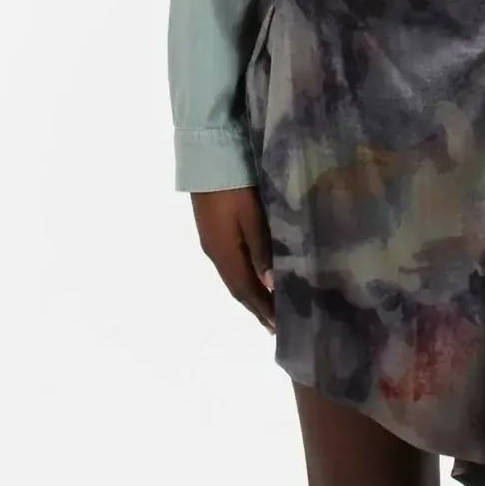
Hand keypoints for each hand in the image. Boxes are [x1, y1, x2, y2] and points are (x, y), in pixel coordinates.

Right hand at [190, 186, 275, 334]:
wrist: (207, 156)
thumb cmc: (234, 185)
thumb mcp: (252, 215)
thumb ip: (261, 249)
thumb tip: (270, 286)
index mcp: (224, 252)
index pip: (245, 290)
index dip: (261, 309)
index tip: (278, 329)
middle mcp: (215, 252)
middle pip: (237, 287)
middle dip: (255, 307)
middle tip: (274, 328)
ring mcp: (212, 241)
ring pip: (233, 277)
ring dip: (249, 295)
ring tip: (265, 310)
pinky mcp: (213, 230)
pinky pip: (230, 264)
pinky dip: (243, 278)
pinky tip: (252, 278)